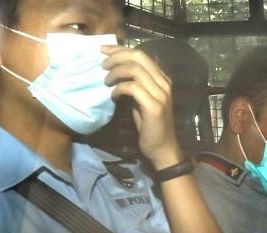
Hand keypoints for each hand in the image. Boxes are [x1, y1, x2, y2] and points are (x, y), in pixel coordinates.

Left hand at [102, 46, 182, 168]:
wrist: (162, 148)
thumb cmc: (150, 126)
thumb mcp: (142, 100)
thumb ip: (136, 84)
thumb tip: (117, 70)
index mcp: (162, 79)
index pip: (141, 54)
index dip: (120, 50)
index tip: (103, 51)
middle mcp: (164, 83)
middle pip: (139, 57)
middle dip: (117, 56)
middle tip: (102, 64)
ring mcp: (161, 94)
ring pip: (135, 70)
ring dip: (116, 72)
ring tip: (106, 81)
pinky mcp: (154, 106)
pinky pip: (132, 88)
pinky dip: (119, 88)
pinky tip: (113, 95)